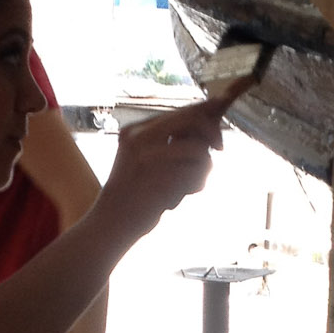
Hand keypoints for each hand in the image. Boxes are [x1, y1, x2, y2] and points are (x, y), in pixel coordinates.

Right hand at [96, 88, 242, 243]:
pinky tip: (179, 196)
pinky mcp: (161, 178)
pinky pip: (197, 172)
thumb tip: (208, 128)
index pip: (178, 111)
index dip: (205, 110)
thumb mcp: (143, 160)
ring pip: (199, 149)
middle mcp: (140, 138)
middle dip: (213, 133)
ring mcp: (149, 157)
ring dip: (203, 169)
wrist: (111, 223)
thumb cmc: (132, 195)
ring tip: (188, 186)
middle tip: (220, 148)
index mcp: (135, 131)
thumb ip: (169, 142)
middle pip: (193, 120)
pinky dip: (196, 184)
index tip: (222, 109)